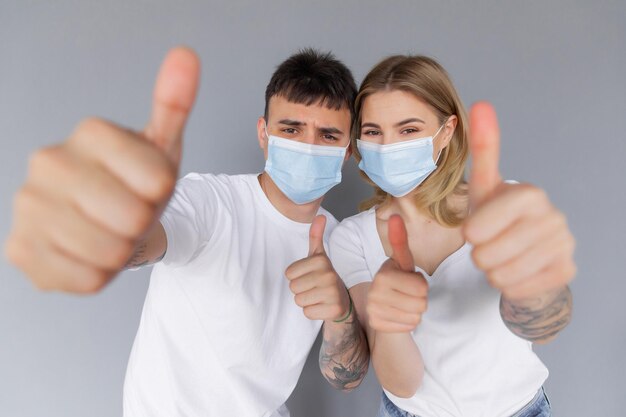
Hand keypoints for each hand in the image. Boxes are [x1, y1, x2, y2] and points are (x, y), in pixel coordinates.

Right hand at [4, 47, 200, 292]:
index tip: (150, 185)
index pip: (159, 181)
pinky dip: (100, 275)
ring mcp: (28, 207)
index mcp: (91, 132)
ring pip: (109, 251)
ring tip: (111, 232)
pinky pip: (86, 279)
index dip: (163, 193)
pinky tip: (89, 253)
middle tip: (130, 214)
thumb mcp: (162, 146)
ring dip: (122, 251)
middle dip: (143, 224)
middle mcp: (48, 161)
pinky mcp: (21, 249)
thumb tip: (187, 55)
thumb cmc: (137, 183)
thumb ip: (174, 103)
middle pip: (133, 217)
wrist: (107, 223)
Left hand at [285, 215, 349, 320]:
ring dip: (305, 300)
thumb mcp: (319, 256)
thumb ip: (316, 236)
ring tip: (318, 296)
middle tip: (314, 287)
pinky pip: (307, 312)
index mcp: (321, 261)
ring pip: (299, 300)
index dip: (296, 276)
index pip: (289, 273)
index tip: (310, 275)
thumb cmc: (325, 276)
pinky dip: (312, 311)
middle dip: (300, 289)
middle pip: (293, 287)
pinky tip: (322, 305)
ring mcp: (332, 293)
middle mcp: (328, 275)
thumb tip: (320, 215)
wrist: (342, 299)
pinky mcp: (334, 310)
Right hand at [367, 215, 427, 332]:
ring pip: (416, 317)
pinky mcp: (377, 325)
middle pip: (421, 303)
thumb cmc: (397, 280)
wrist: (383, 304)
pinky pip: (409, 327)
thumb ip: (400, 240)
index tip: (408, 281)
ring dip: (414, 312)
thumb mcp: (402, 262)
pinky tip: (398, 315)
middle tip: (406, 294)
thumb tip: (395, 215)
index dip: (421, 285)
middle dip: (419, 299)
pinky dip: (408, 323)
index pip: (422, 287)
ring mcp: (374, 311)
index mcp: (383, 275)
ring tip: (403, 303)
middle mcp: (375, 293)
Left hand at [463, 102, 575, 299]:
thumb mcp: (484, 187)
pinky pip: (517, 289)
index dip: (472, 233)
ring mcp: (564, 246)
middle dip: (480, 255)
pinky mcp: (566, 272)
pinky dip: (509, 285)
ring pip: (501, 273)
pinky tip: (517, 271)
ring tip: (502, 257)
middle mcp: (553, 217)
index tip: (473, 232)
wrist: (525, 255)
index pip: (480, 226)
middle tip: (490, 245)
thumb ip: (483, 150)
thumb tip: (481, 103)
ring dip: (492, 271)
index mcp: (529, 194)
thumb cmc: (498, 219)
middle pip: (487, 253)